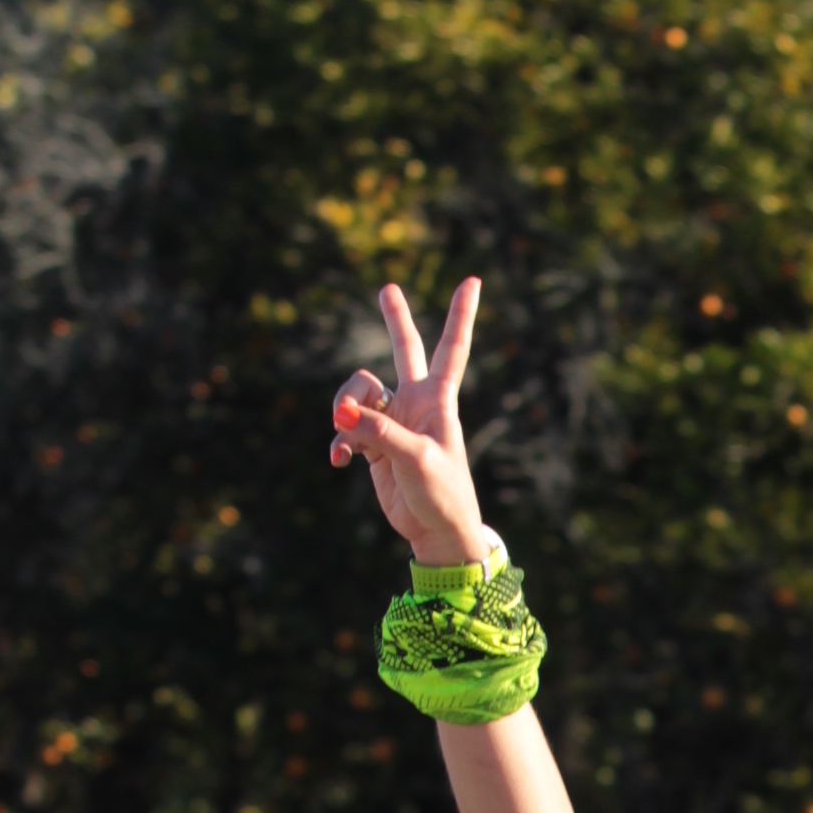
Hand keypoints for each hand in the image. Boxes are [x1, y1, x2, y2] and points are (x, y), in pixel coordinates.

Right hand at [329, 278, 488, 562]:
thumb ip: (378, 431)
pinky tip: (340, 461)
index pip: (451, 348)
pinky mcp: (375, 444)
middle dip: (396, 321)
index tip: (473, 282)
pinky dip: (339, 441)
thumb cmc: (440, 493)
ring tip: (345, 434)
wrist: (436, 531)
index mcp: (437, 399)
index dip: (460, 315)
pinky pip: (346, 428)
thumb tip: (341, 414)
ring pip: (357, 393)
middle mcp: (415, 403)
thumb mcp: (413, 459)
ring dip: (344, 408)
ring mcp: (393, 421)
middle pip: (404, 351)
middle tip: (387, 288)